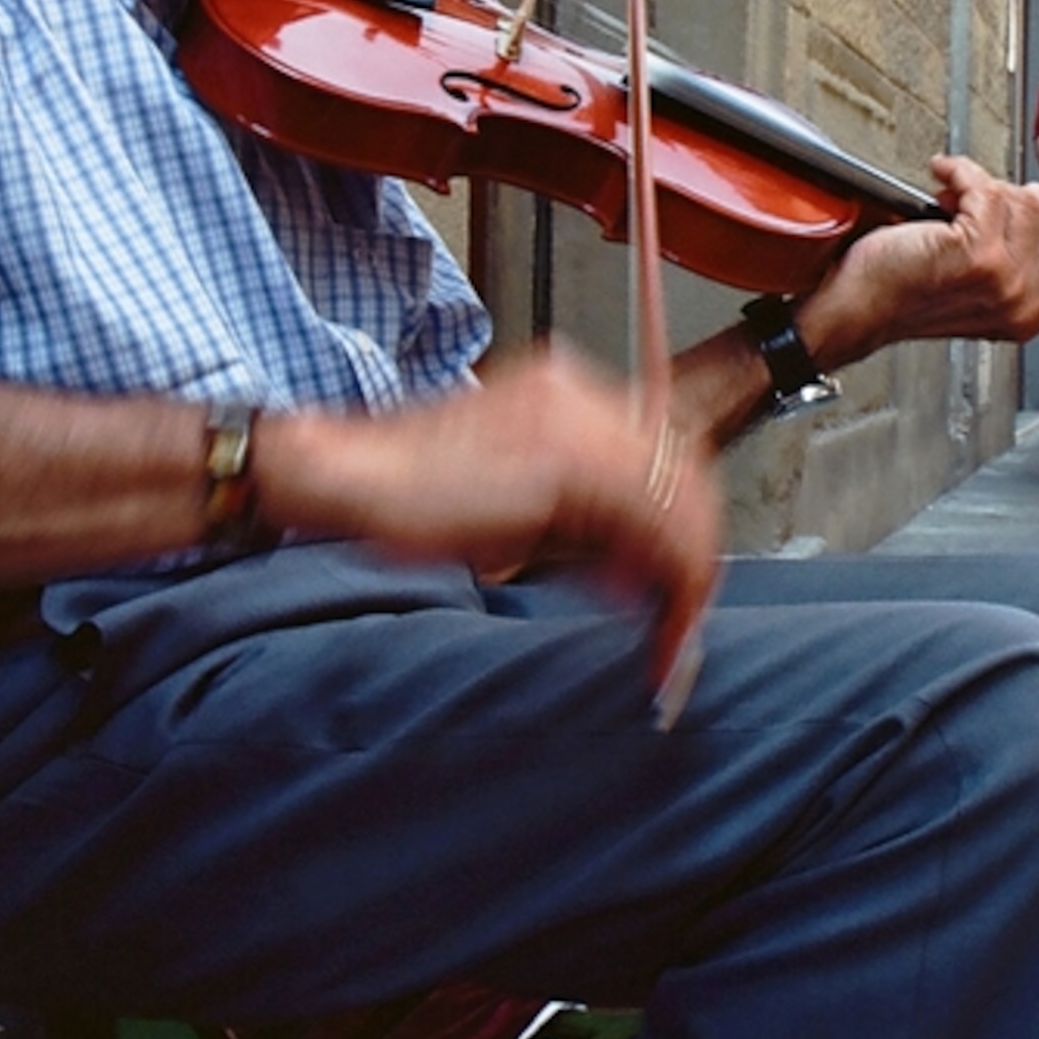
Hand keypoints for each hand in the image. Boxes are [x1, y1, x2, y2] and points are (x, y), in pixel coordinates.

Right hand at [264, 350, 724, 694]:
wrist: (344, 474)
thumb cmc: (406, 495)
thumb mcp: (513, 504)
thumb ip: (578, 522)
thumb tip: (637, 568)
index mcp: (566, 393)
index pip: (660, 461)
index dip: (679, 534)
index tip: (674, 595)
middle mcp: (581, 393)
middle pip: (684, 477)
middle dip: (693, 562)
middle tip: (681, 632)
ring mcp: (578, 420)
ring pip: (680, 502)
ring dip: (686, 581)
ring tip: (670, 645)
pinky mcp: (567, 459)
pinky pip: (654, 522)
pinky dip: (668, 583)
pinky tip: (653, 627)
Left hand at [806, 155, 1038, 364]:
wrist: (858, 306)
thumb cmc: (903, 292)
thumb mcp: (981, 291)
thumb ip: (1021, 266)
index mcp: (1032, 316)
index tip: (1031, 216)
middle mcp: (1025, 305)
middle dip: (1021, 199)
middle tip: (983, 201)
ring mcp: (1005, 282)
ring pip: (1028, 203)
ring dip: (986, 186)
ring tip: (957, 196)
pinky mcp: (977, 256)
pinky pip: (988, 190)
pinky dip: (962, 172)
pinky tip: (943, 179)